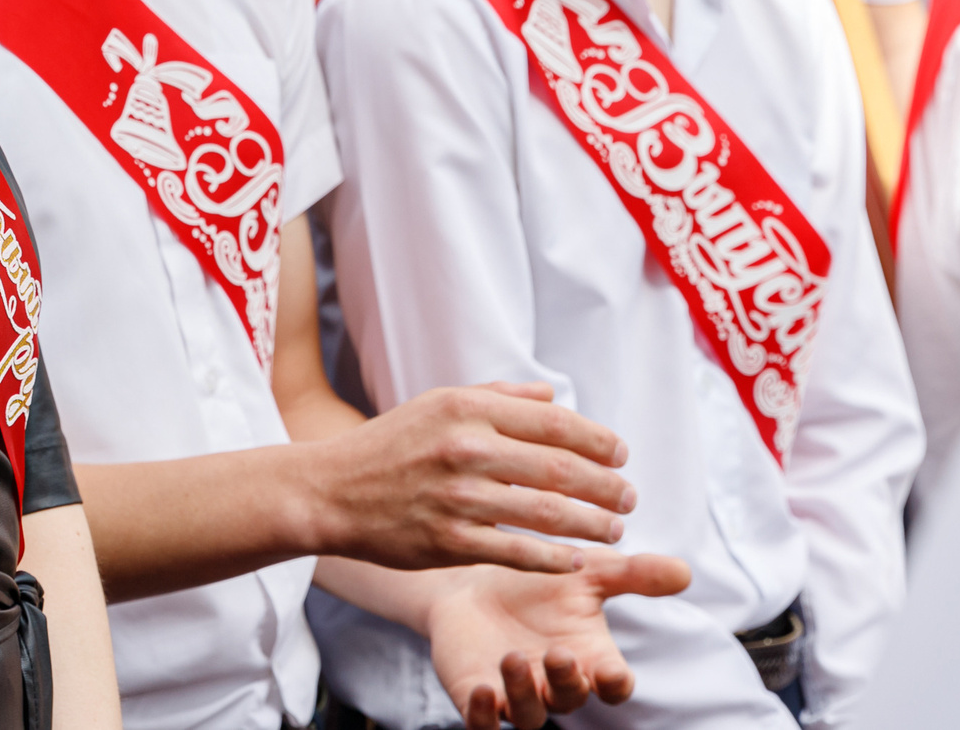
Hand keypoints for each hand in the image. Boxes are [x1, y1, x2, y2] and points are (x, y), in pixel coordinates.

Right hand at [302, 383, 633, 571]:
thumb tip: (552, 396)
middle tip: (629, 497)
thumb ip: (498, 396)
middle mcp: (465, 448)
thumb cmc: (391, 445)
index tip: (622, 454)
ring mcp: (456, 497)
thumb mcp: (437, 403)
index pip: (552, 422)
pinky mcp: (447, 541)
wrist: (330, 491)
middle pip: (558, 467)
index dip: (597, 440)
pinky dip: (553, 559)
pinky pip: (515, 552)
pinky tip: (576, 562)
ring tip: (613, 530)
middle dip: (605, 485)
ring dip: (590, 524)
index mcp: (466, 408)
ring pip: (544, 513)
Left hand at [428, 552, 694, 727]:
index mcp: (587, 657)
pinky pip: (483, 722)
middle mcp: (554, 683)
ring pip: (529, 715)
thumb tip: (685, 571)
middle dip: (566, 680)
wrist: (469, 581)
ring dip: (524, 692)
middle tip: (558, 653)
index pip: (612, 684)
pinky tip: (482, 689)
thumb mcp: (586, 571)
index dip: (614, 683)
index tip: (611, 671)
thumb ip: (633, 574)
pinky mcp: (477, 696)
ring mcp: (516, 693)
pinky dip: (483, 713)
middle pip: (570, 697)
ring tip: (513, 658)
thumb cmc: (536, 582)